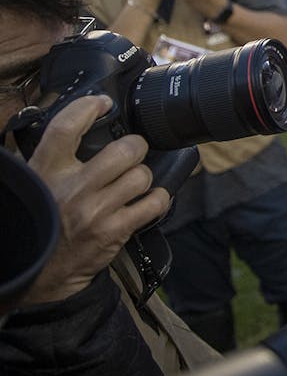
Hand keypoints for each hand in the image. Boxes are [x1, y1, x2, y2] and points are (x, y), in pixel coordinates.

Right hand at [19, 95, 171, 304]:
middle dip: (136, 148)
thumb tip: (85, 120)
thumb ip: (57, 155)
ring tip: (133, 184)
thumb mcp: (39, 181)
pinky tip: (147, 201)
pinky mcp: (114, 232)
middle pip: (126, 149)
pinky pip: (154, 203)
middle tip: (132, 154)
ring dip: (143, 178)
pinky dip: (157, 199)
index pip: (66, 126)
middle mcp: (71, 188)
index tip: (103, 104)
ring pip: (143, 175)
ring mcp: (94, 211)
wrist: (38, 272)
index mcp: (46, 170)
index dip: (89, 106)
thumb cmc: (44, 219)